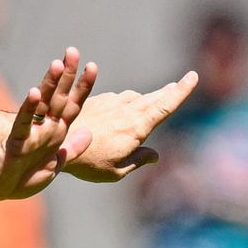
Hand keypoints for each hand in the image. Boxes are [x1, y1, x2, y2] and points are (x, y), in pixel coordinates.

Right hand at [0, 49, 95, 201]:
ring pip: (42, 103)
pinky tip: (35, 93)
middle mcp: (45, 127)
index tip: (92, 65)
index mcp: (57, 133)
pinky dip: (29, 107)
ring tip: (57, 64)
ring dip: (50, 84)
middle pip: (59, 97)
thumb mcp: (54, 166)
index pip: (73, 104)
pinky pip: (23, 122)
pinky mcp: (16, 140)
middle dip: (67, 74)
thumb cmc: (24, 178)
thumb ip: (72, 150)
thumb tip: (89, 133)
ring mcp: (31, 132)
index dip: (83, 86)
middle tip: (72, 50)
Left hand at [65, 71, 198, 182]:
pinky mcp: (95, 101)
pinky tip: (124, 106)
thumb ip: (137, 161)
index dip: (180, 91)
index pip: (164, 106)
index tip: (192, 76)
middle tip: (178, 85)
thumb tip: (154, 155)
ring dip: (147, 97)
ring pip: (134, 97)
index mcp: (136, 127)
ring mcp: (110, 103)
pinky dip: (125, 101)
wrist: (54, 142)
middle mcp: (126, 111)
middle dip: (167, 92)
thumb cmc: (86, 162)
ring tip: (156, 96)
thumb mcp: (115, 171)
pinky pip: (116, 98)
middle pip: (153, 99)